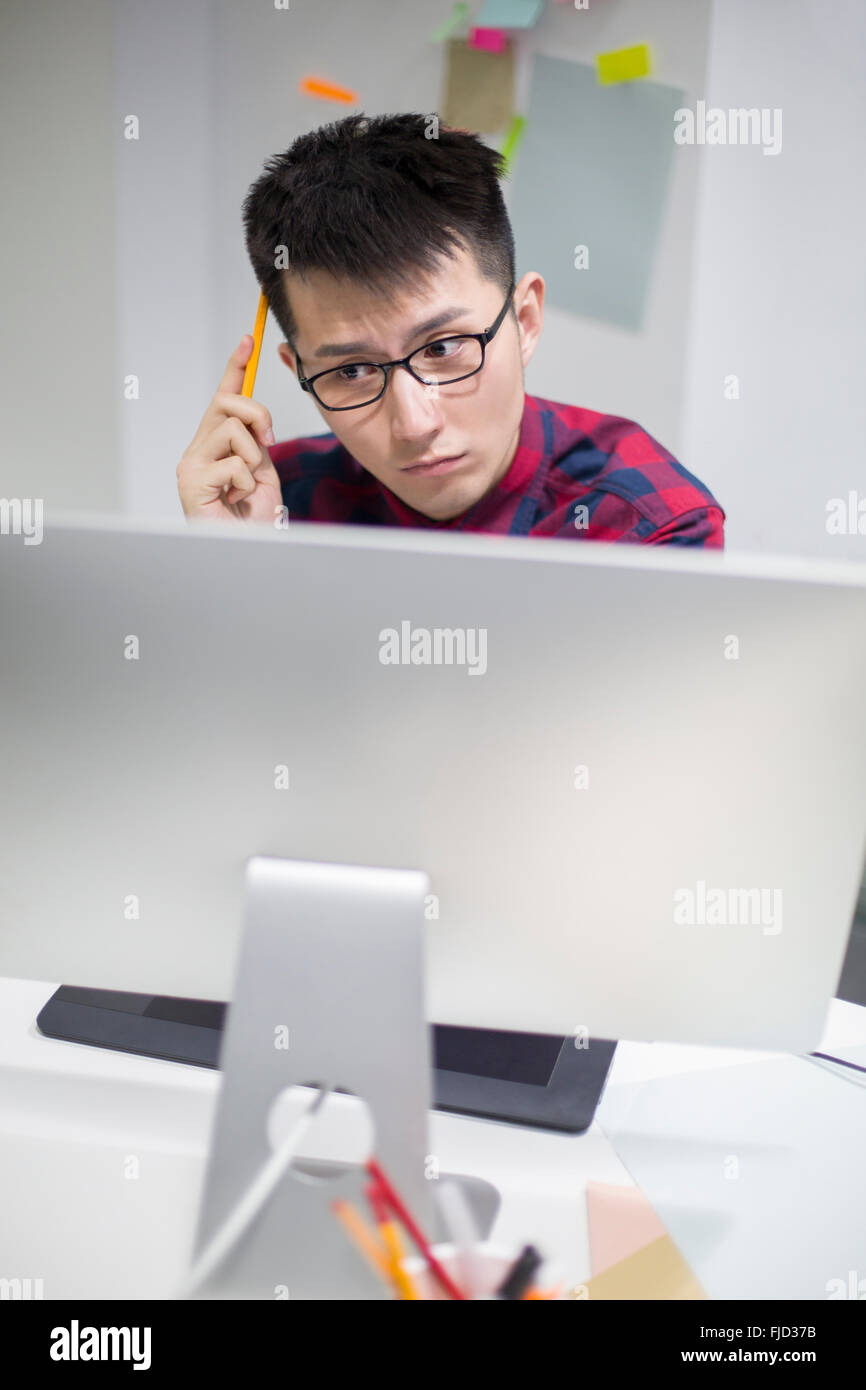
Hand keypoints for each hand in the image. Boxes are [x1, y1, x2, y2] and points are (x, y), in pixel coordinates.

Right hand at [176, 335, 282, 523]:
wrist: (245, 551)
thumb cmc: (252, 520)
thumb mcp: (262, 471)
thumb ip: (257, 443)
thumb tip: (259, 421)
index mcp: (214, 445)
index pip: (223, 397)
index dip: (236, 367)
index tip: (248, 339)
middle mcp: (197, 449)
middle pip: (227, 402)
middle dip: (257, 414)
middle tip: (269, 442)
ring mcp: (190, 464)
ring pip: (233, 430)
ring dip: (253, 460)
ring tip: (245, 488)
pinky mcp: (190, 482)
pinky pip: (234, 464)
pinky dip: (246, 485)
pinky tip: (236, 502)